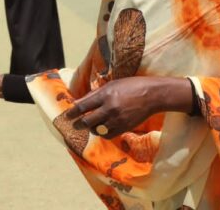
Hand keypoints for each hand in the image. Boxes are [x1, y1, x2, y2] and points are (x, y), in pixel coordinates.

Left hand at [65, 77, 192, 138]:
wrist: (152, 95)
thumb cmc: (131, 86)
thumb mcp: (112, 84)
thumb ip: (95, 94)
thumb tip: (79, 102)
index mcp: (105, 94)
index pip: (82, 106)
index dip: (72, 112)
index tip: (66, 115)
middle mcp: (109, 108)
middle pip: (86, 121)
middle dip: (77, 124)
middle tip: (74, 125)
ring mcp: (117, 119)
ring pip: (96, 129)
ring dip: (90, 128)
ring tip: (88, 125)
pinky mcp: (124, 127)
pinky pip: (107, 135)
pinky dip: (102, 133)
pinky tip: (101, 128)